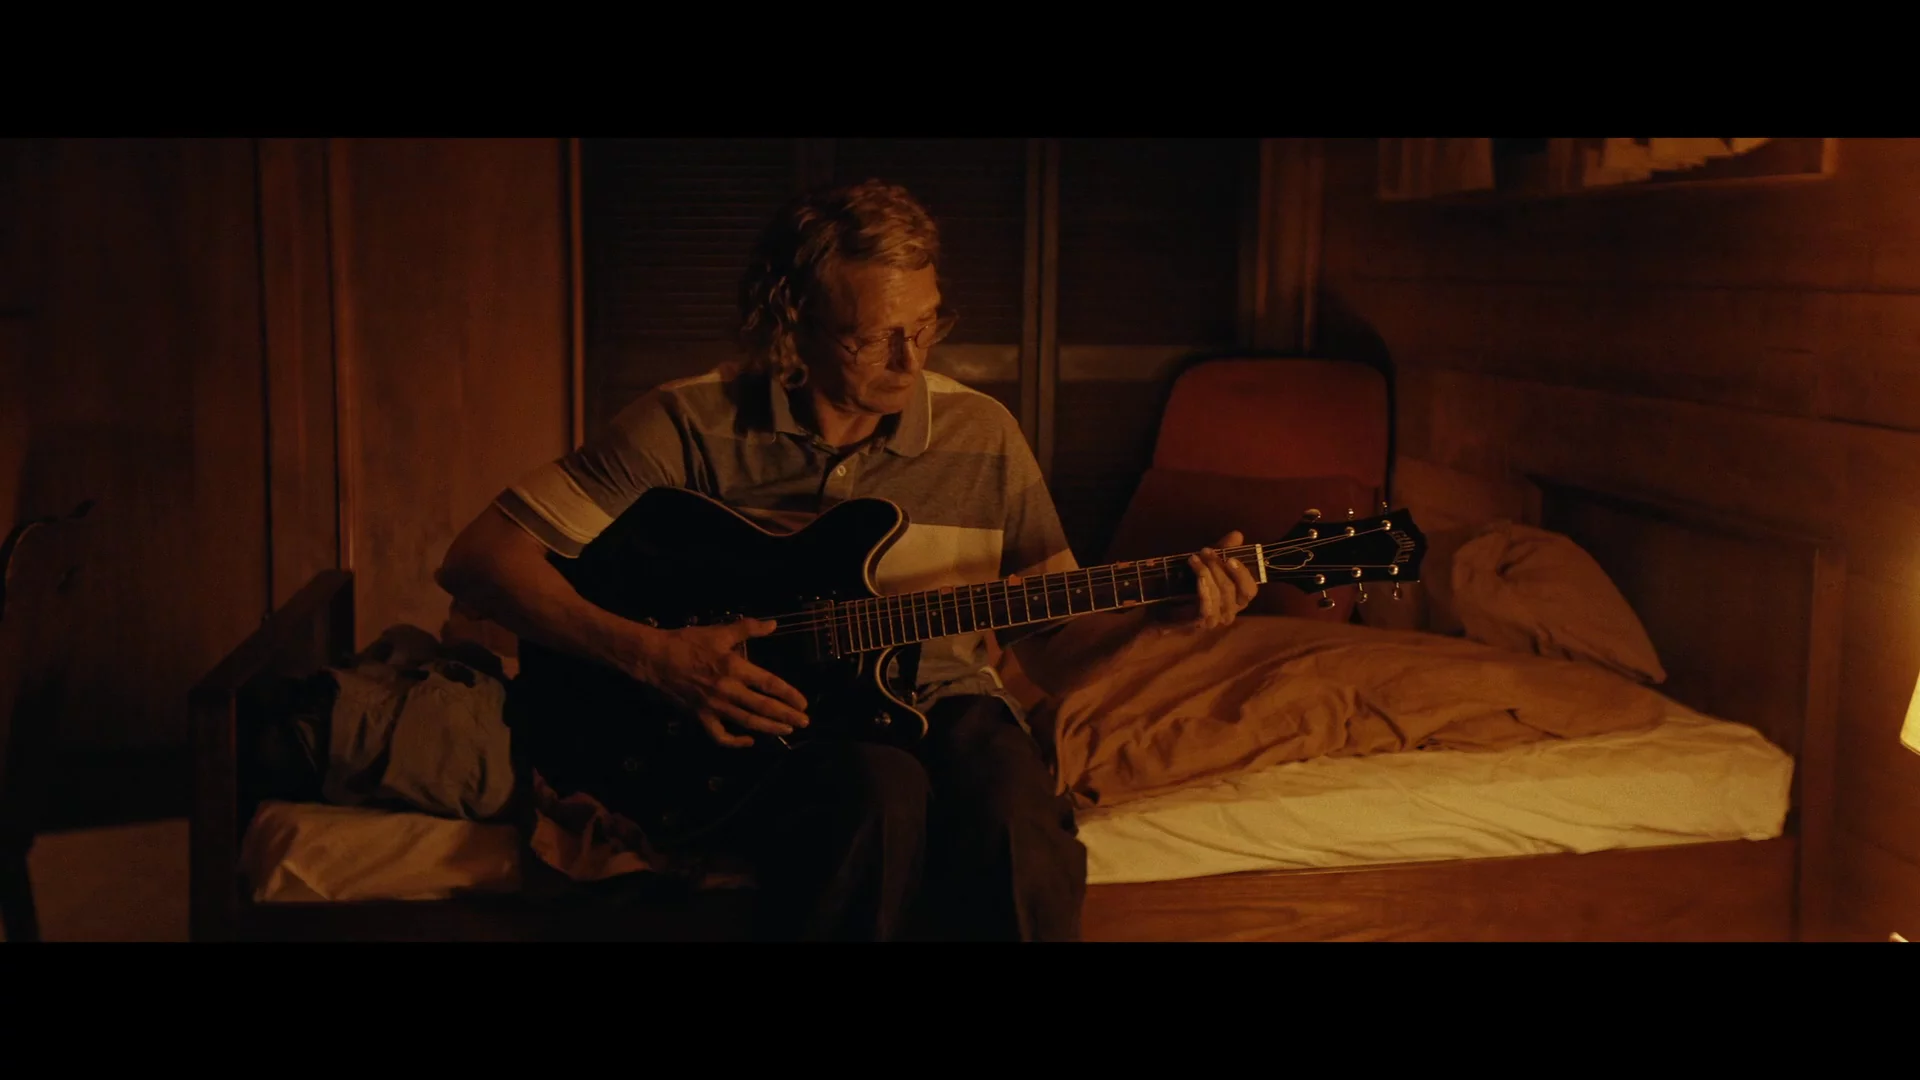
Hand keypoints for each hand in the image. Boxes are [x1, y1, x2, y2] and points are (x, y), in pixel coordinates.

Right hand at [636, 618, 808, 748]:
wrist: (654, 659)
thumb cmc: (687, 642)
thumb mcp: (720, 632)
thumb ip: (749, 628)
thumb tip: (774, 625)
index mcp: (734, 668)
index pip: (769, 684)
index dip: (788, 694)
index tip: (803, 703)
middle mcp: (727, 690)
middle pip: (763, 707)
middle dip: (786, 716)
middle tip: (804, 722)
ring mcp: (713, 707)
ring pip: (747, 723)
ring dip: (770, 728)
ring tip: (787, 731)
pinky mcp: (700, 717)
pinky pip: (720, 736)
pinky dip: (736, 741)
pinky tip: (749, 740)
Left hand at [1157, 530, 1259, 630]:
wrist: (1161, 603)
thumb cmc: (1189, 583)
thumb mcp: (1207, 562)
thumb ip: (1224, 549)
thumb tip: (1237, 535)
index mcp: (1237, 599)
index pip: (1250, 590)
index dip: (1243, 574)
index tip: (1230, 558)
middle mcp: (1230, 611)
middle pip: (1232, 590)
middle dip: (1218, 568)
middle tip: (1205, 551)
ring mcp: (1215, 620)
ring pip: (1220, 597)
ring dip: (1208, 574)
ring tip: (1194, 559)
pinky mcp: (1199, 624)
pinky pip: (1207, 608)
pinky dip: (1204, 590)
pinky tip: (1198, 577)